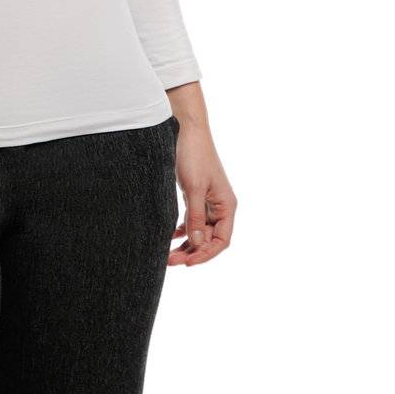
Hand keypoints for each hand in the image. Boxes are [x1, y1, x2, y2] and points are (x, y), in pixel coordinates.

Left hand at [167, 112, 236, 266]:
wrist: (186, 130)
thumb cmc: (194, 155)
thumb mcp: (194, 188)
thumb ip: (195, 216)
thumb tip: (196, 244)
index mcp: (227, 205)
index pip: (221, 240)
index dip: (206, 254)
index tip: (187, 263)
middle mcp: (220, 206)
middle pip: (209, 239)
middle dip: (192, 252)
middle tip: (170, 261)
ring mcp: (208, 201)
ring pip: (199, 231)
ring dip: (185, 244)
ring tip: (167, 255)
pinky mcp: (196, 196)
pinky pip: (191, 220)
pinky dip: (181, 230)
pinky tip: (169, 238)